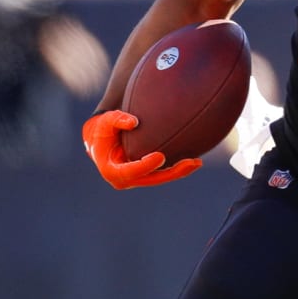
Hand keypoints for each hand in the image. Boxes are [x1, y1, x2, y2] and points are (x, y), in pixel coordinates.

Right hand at [82, 111, 200, 189]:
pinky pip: (162, 173)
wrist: (100, 138)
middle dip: (172, 173)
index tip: (160, 156)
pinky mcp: (145, 174)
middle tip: (191, 162)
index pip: (130, 172)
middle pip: (151, 179)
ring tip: (197, 162)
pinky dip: (176, 167)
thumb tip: (134, 122)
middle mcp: (125, 179)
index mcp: (112, 171)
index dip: (145, 166)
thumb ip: (116, 119)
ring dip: (179, 172)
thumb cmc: (102, 129)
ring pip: (160, 178)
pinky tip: (193, 159)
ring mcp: (137, 178)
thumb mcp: (105, 121)